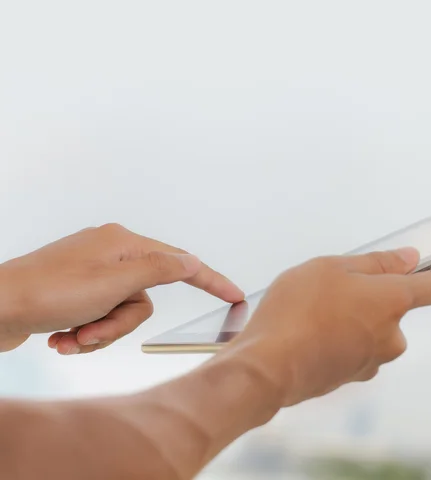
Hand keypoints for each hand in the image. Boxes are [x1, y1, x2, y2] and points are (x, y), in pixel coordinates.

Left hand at [0, 224, 242, 353]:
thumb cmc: (47, 291)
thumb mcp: (114, 282)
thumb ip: (160, 269)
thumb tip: (190, 260)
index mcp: (123, 243)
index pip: (179, 262)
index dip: (210, 280)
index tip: (234, 295)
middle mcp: (110, 253)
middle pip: (143, 298)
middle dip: (119, 324)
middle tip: (92, 331)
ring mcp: (91, 272)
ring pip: (120, 312)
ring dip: (98, 332)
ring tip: (71, 337)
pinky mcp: (76, 291)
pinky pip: (99, 316)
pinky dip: (84, 332)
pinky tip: (61, 337)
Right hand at [221, 247, 430, 406]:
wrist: (268, 367)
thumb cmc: (297, 311)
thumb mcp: (331, 268)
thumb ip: (376, 262)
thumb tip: (409, 259)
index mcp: (392, 302)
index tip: (423, 267)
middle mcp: (391, 336)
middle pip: (395, 308)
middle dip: (371, 296)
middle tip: (336, 286)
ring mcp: (372, 361)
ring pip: (371, 329)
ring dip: (353, 318)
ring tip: (315, 310)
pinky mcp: (351, 377)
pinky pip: (354, 348)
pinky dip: (340, 338)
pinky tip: (310, 332)